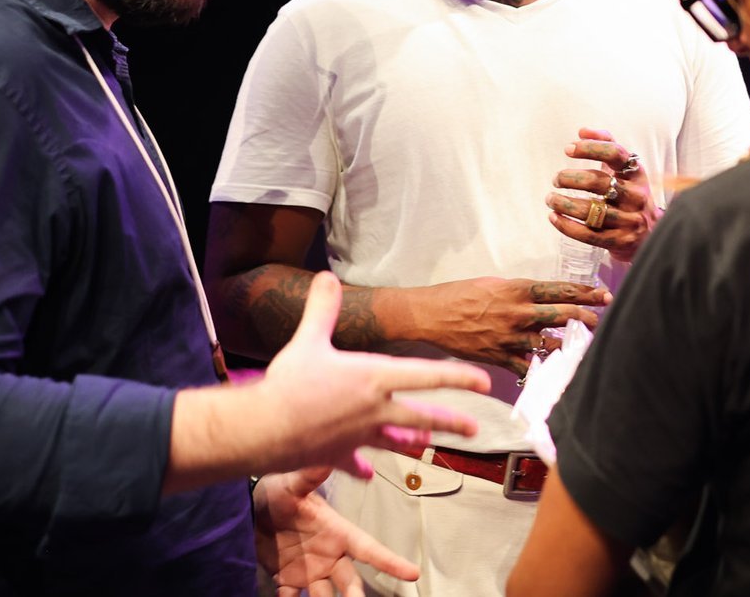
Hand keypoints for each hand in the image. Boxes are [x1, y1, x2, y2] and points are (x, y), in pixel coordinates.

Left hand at [254, 466, 417, 595]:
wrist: (251, 509)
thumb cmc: (278, 493)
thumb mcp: (294, 485)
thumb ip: (310, 476)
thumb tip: (326, 459)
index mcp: (337, 533)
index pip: (368, 548)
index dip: (390, 561)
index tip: (412, 573)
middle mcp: (329, 555)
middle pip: (350, 581)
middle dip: (355, 595)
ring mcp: (310, 570)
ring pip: (325, 595)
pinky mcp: (288, 579)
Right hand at [257, 272, 491, 473]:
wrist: (265, 429)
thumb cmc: (290, 383)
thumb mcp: (308, 339)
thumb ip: (322, 308)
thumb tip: (326, 277)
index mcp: (375, 378)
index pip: (427, 375)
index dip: (458, 377)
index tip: (484, 382)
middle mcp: (375, 409)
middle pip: (421, 416)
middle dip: (450, 422)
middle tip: (474, 428)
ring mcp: (360, 435)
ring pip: (396, 441)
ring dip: (414, 444)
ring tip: (429, 448)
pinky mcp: (339, 454)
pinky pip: (354, 461)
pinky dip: (361, 466)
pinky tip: (367, 473)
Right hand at [417, 276, 610, 377]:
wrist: (431, 315)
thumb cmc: (459, 295)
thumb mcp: (492, 283)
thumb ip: (519, 291)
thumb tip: (539, 296)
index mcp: (518, 289)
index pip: (561, 289)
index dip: (586, 292)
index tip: (603, 294)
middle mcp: (520, 313)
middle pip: (565, 315)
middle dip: (589, 317)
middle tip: (603, 319)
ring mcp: (511, 337)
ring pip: (552, 343)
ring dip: (571, 346)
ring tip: (585, 346)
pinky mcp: (500, 357)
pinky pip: (528, 367)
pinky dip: (541, 369)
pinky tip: (554, 371)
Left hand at [546, 127, 661, 261]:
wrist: (653, 233)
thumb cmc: (631, 194)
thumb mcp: (625, 169)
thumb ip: (606, 144)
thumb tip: (582, 131)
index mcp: (637, 174)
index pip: (615, 154)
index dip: (590, 148)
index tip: (568, 149)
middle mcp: (636, 196)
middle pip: (598, 182)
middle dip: (570, 178)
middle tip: (556, 179)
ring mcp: (629, 220)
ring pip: (590, 210)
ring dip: (564, 204)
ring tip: (551, 199)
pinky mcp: (620, 241)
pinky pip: (588, 234)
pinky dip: (566, 225)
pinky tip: (554, 217)